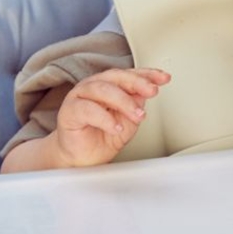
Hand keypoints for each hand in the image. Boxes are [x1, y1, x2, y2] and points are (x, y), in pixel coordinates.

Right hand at [51, 67, 170, 167]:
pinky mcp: (69, 111)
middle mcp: (94, 86)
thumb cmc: (102, 138)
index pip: (129, 74)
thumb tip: (146, 93)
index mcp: (109, 85)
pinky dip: (105, 118)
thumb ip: (136, 106)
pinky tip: (116, 127)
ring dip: (124, 101)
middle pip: (117, 77)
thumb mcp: (127, 122)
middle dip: (138, 83)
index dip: (147, 74)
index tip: (164, 78)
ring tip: (137, 116)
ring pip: (103, 89)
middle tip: (152, 91)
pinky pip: (87, 109)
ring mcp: (80, 96)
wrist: (82, 160)